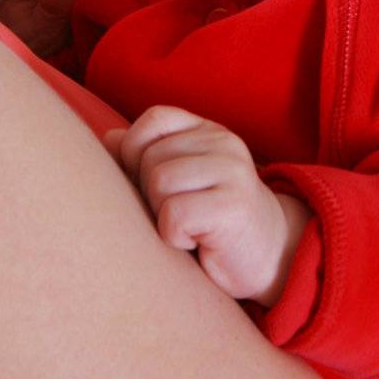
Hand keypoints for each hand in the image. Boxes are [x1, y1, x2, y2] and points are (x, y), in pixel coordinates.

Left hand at [105, 105, 310, 305]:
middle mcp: (223, 142)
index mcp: (206, 131)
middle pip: (149, 157)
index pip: (154, 119)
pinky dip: (176, 236)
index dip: (135, 151)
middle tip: (177, 215)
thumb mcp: (178, 183)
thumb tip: (108, 140)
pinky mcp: (235, 206)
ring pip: (159, 182)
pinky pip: (175, 214)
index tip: (148, 185)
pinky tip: (198, 242)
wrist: (271, 259)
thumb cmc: (211, 222)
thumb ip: (143, 158)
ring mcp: (233, 171)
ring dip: (162, 216)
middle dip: (150, 194)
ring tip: (189, 227)